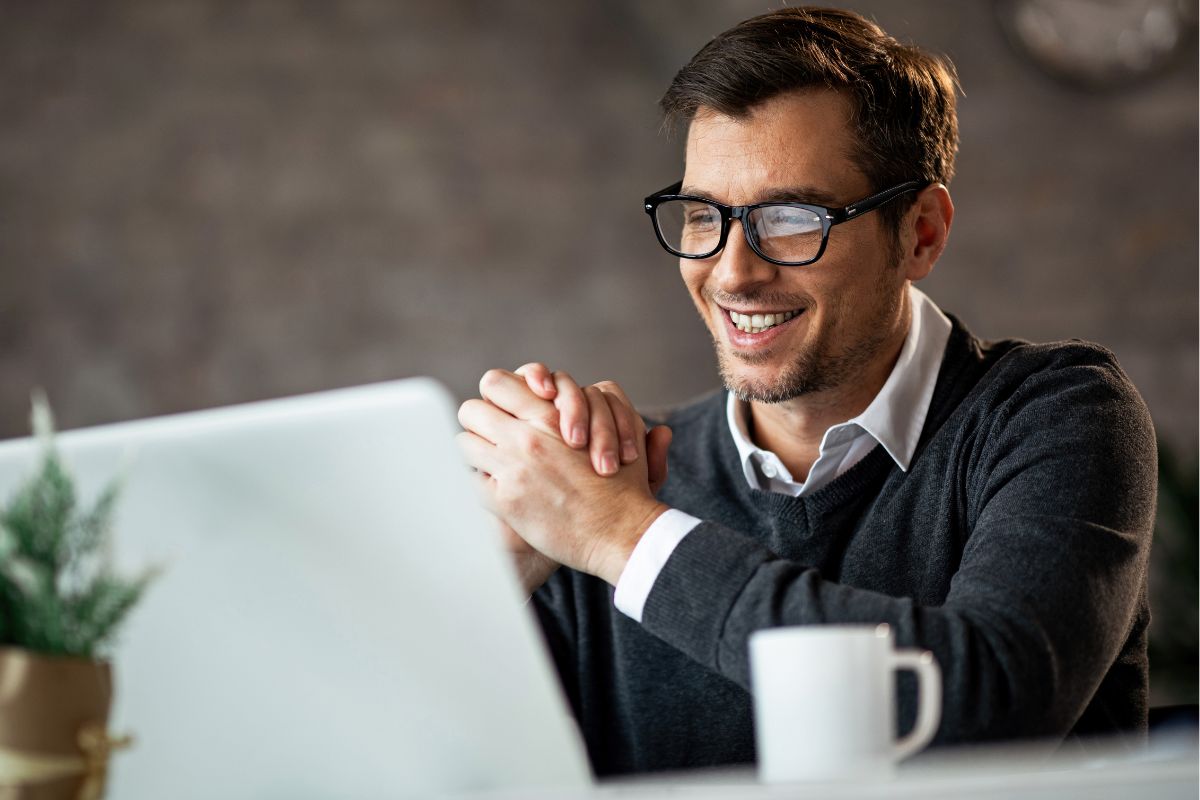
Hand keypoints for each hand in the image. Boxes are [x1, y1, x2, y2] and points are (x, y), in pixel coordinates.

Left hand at [458, 387, 669, 584]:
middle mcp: (526, 437)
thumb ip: (593, 405)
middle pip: (471, 410)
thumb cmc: (624, 484)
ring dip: (477, 453)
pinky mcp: (505, 501)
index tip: (506, 410)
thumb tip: (562, 400)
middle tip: (493, 437)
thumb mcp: (617, 428)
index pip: (495, 383)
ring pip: (465, 444)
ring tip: (494, 465)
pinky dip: (482, 485)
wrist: (621, 531)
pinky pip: (471, 482)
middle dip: (479, 423)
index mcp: (548, 415)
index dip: (496, 395)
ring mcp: (512, 468)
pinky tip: (499, 493)